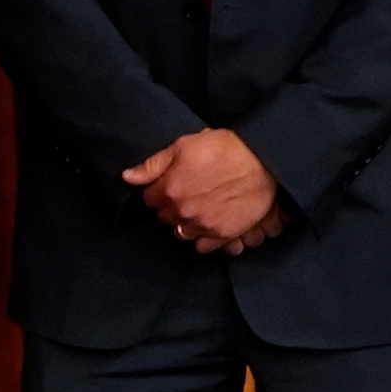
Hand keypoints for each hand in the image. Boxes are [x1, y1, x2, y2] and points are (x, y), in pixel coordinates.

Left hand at [125, 127, 282, 253]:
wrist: (263, 160)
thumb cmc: (224, 148)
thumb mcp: (184, 145)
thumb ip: (153, 164)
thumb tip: (127, 177)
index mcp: (169, 188)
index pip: (149, 199)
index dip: (159, 190)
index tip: (171, 184)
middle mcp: (183, 210)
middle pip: (164, 217)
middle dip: (171, 206)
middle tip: (189, 192)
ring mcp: (202, 224)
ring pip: (181, 232)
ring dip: (186, 221)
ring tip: (201, 206)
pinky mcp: (222, 234)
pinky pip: (202, 246)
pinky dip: (203, 236)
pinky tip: (210, 221)